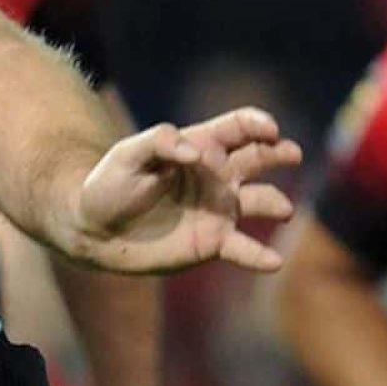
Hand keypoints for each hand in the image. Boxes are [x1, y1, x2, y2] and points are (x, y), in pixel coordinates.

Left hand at [77, 109, 301, 273]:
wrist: (95, 230)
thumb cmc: (110, 185)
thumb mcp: (127, 155)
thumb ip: (160, 143)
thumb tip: (196, 152)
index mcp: (200, 146)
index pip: (238, 128)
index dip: (257, 124)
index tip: (268, 129)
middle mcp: (218, 176)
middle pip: (260, 158)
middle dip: (280, 153)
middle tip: (290, 153)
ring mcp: (219, 210)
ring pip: (262, 201)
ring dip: (276, 203)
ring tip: (282, 208)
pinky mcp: (213, 242)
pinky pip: (244, 248)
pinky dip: (260, 255)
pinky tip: (273, 261)